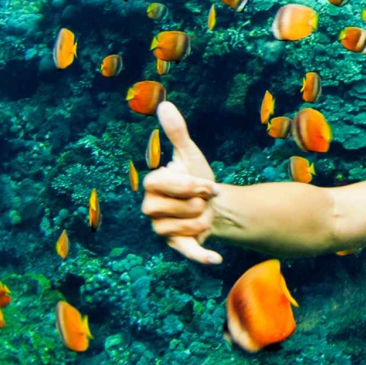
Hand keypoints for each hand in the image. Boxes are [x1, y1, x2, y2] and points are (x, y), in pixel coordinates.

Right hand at [141, 102, 221, 264]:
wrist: (213, 203)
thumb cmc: (197, 177)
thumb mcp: (189, 154)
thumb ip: (177, 132)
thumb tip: (164, 105)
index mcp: (152, 185)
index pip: (172, 186)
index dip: (194, 186)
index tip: (208, 185)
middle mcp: (150, 209)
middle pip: (182, 208)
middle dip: (201, 202)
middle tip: (204, 200)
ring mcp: (161, 230)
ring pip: (188, 226)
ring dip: (205, 219)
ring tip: (203, 213)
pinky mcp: (176, 246)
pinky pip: (187, 252)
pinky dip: (201, 256)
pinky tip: (215, 259)